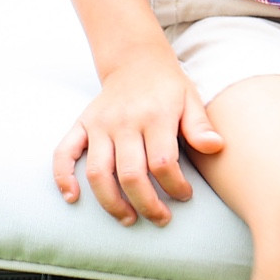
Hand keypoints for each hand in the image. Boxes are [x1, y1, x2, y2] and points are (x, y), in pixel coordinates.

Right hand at [53, 46, 221, 225]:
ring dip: (111, 202)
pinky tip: (73, 198)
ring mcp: (99, 124)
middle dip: (146, 204)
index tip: (184, 197)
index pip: (163, 163)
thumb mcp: (191, 99)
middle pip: (130, 174)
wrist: (136, 60)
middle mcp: (124, 122)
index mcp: (156, 116)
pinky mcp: (81, 124)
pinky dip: (63, 177)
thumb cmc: (168, 86)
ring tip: (128, 219)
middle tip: (160, 219)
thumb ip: (201, 125)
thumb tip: (216, 147)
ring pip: (98, 172)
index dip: (174, 186)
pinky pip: (64, 153)